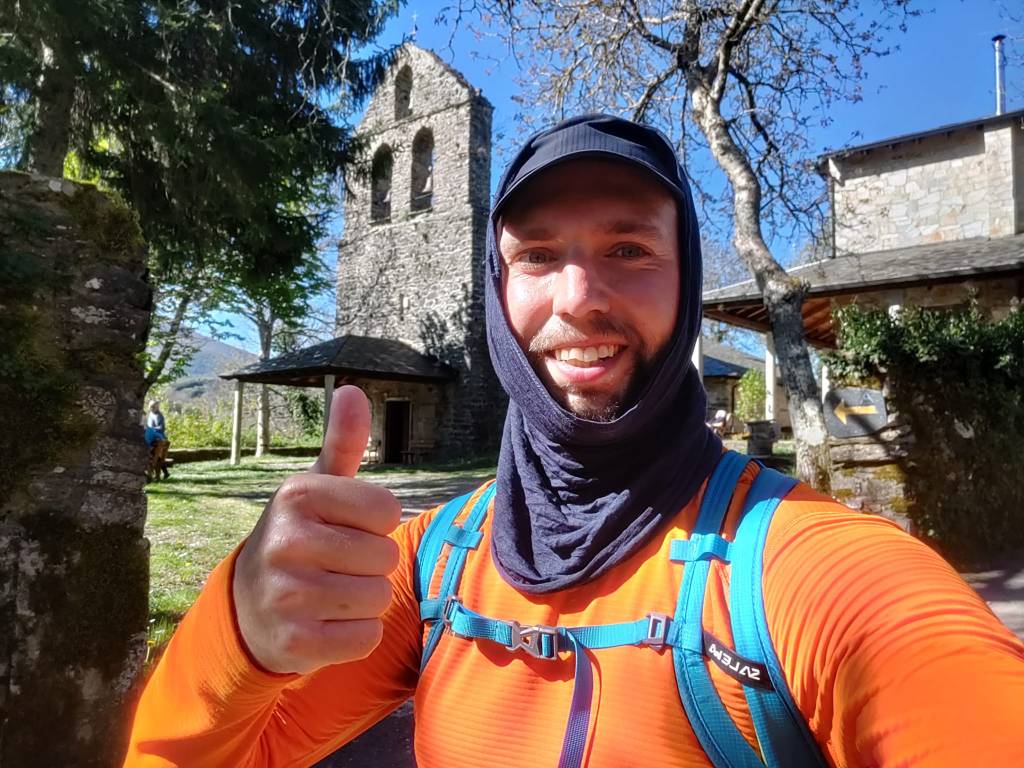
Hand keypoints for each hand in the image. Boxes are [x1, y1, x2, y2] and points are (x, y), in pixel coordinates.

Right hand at [233, 386, 401, 673]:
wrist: (246, 608)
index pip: (387, 510)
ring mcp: (288, 596)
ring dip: (364, 600)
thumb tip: (354, 390)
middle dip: (370, 564)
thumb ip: (342, 443)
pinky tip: (324, 623)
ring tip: (329, 593)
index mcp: (297, 495)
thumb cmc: (298, 537)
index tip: (343, 528)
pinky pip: (366, 637)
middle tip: (334, 565)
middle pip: (386, 556)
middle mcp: (288, 541)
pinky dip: (355, 635)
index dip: (375, 523)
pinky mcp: (295, 643)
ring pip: (378, 598)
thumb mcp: (315, 488)